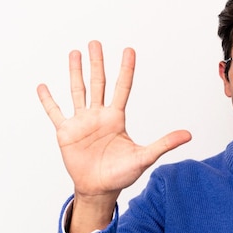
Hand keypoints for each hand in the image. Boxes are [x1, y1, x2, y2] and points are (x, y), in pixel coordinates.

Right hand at [37, 41, 191, 232]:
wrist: (100, 189)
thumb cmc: (121, 174)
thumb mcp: (145, 157)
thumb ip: (164, 143)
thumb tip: (189, 135)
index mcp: (116, 118)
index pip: (122, 88)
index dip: (126, 69)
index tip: (129, 50)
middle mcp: (99, 116)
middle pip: (98, 83)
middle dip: (97, 63)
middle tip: (95, 43)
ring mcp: (81, 122)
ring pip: (78, 91)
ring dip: (75, 72)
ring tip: (74, 53)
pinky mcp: (66, 133)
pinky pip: (55, 113)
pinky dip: (48, 100)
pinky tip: (43, 86)